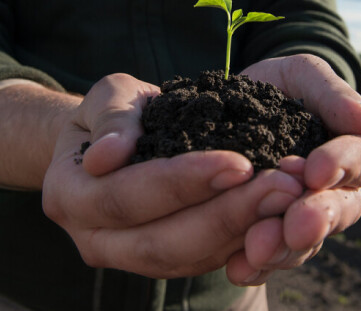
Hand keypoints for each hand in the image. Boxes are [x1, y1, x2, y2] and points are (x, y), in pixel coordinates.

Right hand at [42, 73, 303, 278]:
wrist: (113, 143)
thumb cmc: (112, 115)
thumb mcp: (107, 97)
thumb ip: (111, 117)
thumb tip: (108, 154)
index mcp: (69, 195)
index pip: (125, 198)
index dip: (181, 183)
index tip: (239, 162)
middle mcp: (94, 240)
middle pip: (161, 243)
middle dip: (226, 216)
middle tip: (283, 186)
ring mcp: (130, 259)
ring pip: (189, 259)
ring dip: (245, 230)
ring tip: (291, 197)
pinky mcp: (166, 263)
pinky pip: (207, 262)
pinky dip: (245, 240)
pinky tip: (282, 213)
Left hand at [226, 54, 360, 284]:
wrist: (232, 105)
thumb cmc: (280, 86)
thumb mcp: (304, 75)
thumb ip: (336, 96)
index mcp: (354, 151)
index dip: (343, 165)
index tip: (316, 169)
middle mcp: (335, 191)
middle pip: (339, 211)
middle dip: (317, 218)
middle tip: (296, 225)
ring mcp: (302, 217)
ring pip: (306, 242)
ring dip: (285, 248)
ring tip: (258, 249)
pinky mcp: (268, 234)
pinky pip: (269, 257)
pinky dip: (255, 266)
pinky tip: (237, 268)